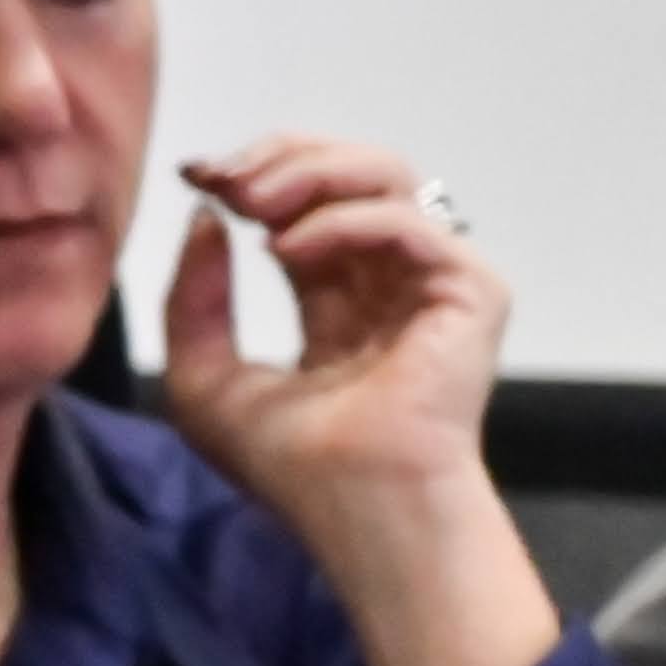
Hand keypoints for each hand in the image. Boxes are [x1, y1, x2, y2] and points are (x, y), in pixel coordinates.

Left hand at [158, 134, 558, 665]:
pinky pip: (407, 223)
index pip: (303, 205)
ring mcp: (433, 282)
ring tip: (253, 202)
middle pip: (347, 172)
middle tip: (224, 176)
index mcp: (337, 297)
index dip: (254, 175)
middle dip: (279, 158)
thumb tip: (206, 219)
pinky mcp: (471, 291)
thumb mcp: (205, 377)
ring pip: (384, 176)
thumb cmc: (290, 466)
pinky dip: (341, 222)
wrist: (352, 507)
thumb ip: (194, 298)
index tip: (195, 172)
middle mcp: (388, 281)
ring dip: (308, 173)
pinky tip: (286, 251)